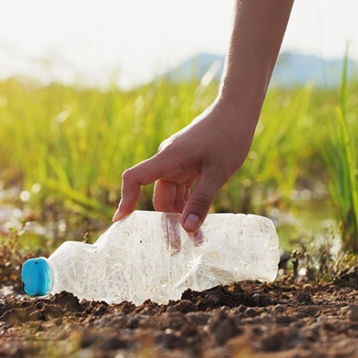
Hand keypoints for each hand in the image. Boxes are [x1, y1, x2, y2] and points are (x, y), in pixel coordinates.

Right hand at [112, 98, 257, 232]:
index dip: (125, 199)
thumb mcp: (218, 173)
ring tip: (194, 237)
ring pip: (171, 194)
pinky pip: (182, 188)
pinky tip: (199, 218)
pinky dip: (188, 202)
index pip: (134, 178)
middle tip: (176, 247)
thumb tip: (188, 230)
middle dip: (166, 220)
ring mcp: (178, 162)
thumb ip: (201, 201)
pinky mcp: (188, 163)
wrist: (237, 110)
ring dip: (180, 213)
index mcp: (167, 159)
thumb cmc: (228, 137)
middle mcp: (167, 161)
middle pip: (158, 195)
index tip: (120, 221)